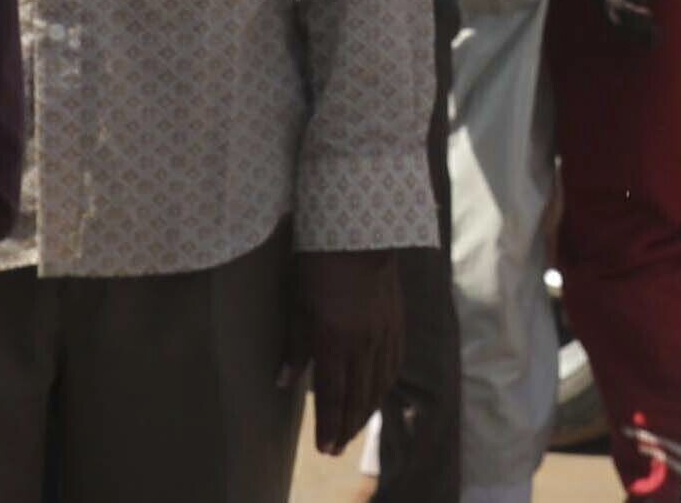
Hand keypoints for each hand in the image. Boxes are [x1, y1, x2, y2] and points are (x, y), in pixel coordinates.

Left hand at [286, 246, 410, 456]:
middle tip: (336, 447)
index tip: (324, 449)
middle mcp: (364, 344)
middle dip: (346, 427)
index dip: (329, 426)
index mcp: (335, 341)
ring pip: (378, 386)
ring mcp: (384, 334)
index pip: (332, 396)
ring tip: (353, 428)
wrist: (361, 231)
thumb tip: (284, 382)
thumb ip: (294, 346)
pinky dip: (384, 386)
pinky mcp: (397, 323)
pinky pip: (393, 365)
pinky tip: (378, 393)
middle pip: (357, 398)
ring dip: (365, 411)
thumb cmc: (318, 262)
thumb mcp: (297, 303)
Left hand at [585, 0, 654, 40]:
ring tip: (654, 33)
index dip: (636, 34)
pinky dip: (633, 12)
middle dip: (637, 37)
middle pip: (618, 25)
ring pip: (618, 17)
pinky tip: (647, 16)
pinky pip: (619, 2)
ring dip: (637, 28)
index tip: (654, 40)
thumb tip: (644, 8)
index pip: (620, 22)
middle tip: (656, 44)